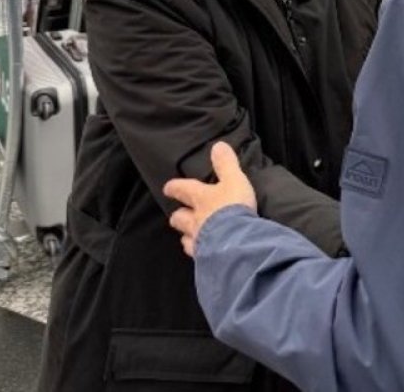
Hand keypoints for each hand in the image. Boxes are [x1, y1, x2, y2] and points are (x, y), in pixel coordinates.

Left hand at [163, 141, 257, 257]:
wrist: (235, 241)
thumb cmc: (233, 207)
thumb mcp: (234, 180)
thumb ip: (226, 164)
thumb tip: (218, 145)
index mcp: (201, 198)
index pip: (183, 190)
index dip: (175, 187)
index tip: (168, 187)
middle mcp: (195, 220)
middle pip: (180, 218)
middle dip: (178, 216)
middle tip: (177, 215)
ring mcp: (199, 240)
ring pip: (186, 237)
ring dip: (187, 235)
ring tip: (188, 236)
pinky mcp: (205, 258)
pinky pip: (198, 255)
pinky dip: (199, 253)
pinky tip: (203, 254)